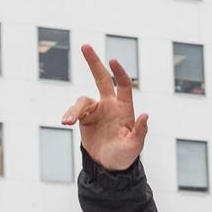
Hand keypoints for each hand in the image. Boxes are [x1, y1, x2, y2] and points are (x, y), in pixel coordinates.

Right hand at [61, 44, 147, 170]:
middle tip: (85, 46)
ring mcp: (96, 111)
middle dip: (93, 62)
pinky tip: (66, 122)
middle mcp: (109, 105)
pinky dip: (69, 115)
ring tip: (68, 121)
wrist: (109, 165)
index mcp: (125, 108)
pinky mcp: (84, 119)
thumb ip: (140, 131)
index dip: (119, 73)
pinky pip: (74, 112)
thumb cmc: (126, 155)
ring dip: (74, 109)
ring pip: (82, 101)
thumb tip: (146, 115)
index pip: (123, 85)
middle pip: (101, 79)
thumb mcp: (135, 145)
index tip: (113, 61)